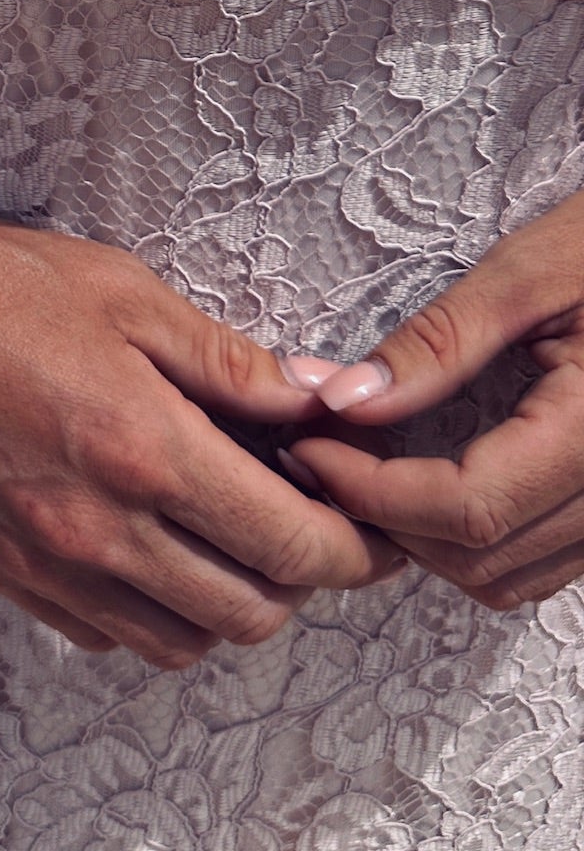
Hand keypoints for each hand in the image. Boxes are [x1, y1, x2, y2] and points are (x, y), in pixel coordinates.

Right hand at [0, 201, 403, 670]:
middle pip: (251, 613)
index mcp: (145, 451)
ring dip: (226, 604)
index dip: (355, 550)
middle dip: (301, 580)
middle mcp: (99, 529)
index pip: (291, 545)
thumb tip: (321, 399)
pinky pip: (105, 637)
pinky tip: (149, 549)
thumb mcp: (130, 294)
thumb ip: (232, 362)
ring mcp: (45, 563)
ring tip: (228, 538)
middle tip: (306, 523)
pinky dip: (149, 614)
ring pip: (181, 643)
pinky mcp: (0, 574)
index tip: (373, 526)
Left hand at [285, 190, 583, 613]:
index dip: (373, 492)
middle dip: (388, 521)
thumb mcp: (529, 272)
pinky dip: (474, 538)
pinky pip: (542, 561)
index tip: (309, 447)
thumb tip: (342, 399)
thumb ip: (438, 343)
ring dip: (427, 541)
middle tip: (322, 455)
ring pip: (510, 578)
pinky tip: (427, 478)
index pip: (470, 508)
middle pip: (484, 561)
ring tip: (365, 468)